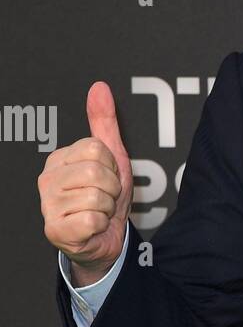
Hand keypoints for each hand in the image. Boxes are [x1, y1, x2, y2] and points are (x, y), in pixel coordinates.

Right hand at [38, 81, 133, 279]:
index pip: (95, 149)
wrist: (107, 238)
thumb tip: (99, 88)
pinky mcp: (55, 230)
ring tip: (99, 212)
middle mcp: (47, 179)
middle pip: (95, 171)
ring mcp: (48, 205)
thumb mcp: (112, 157)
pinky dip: (101, 225)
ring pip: (96, 196)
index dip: (111, 166)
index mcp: (59, 158)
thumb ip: (104, 123)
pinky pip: (92, 219)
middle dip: (111, 188)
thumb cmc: (107, 198)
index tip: (107, 179)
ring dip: (107, 208)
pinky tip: (92, 227)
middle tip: (105, 198)